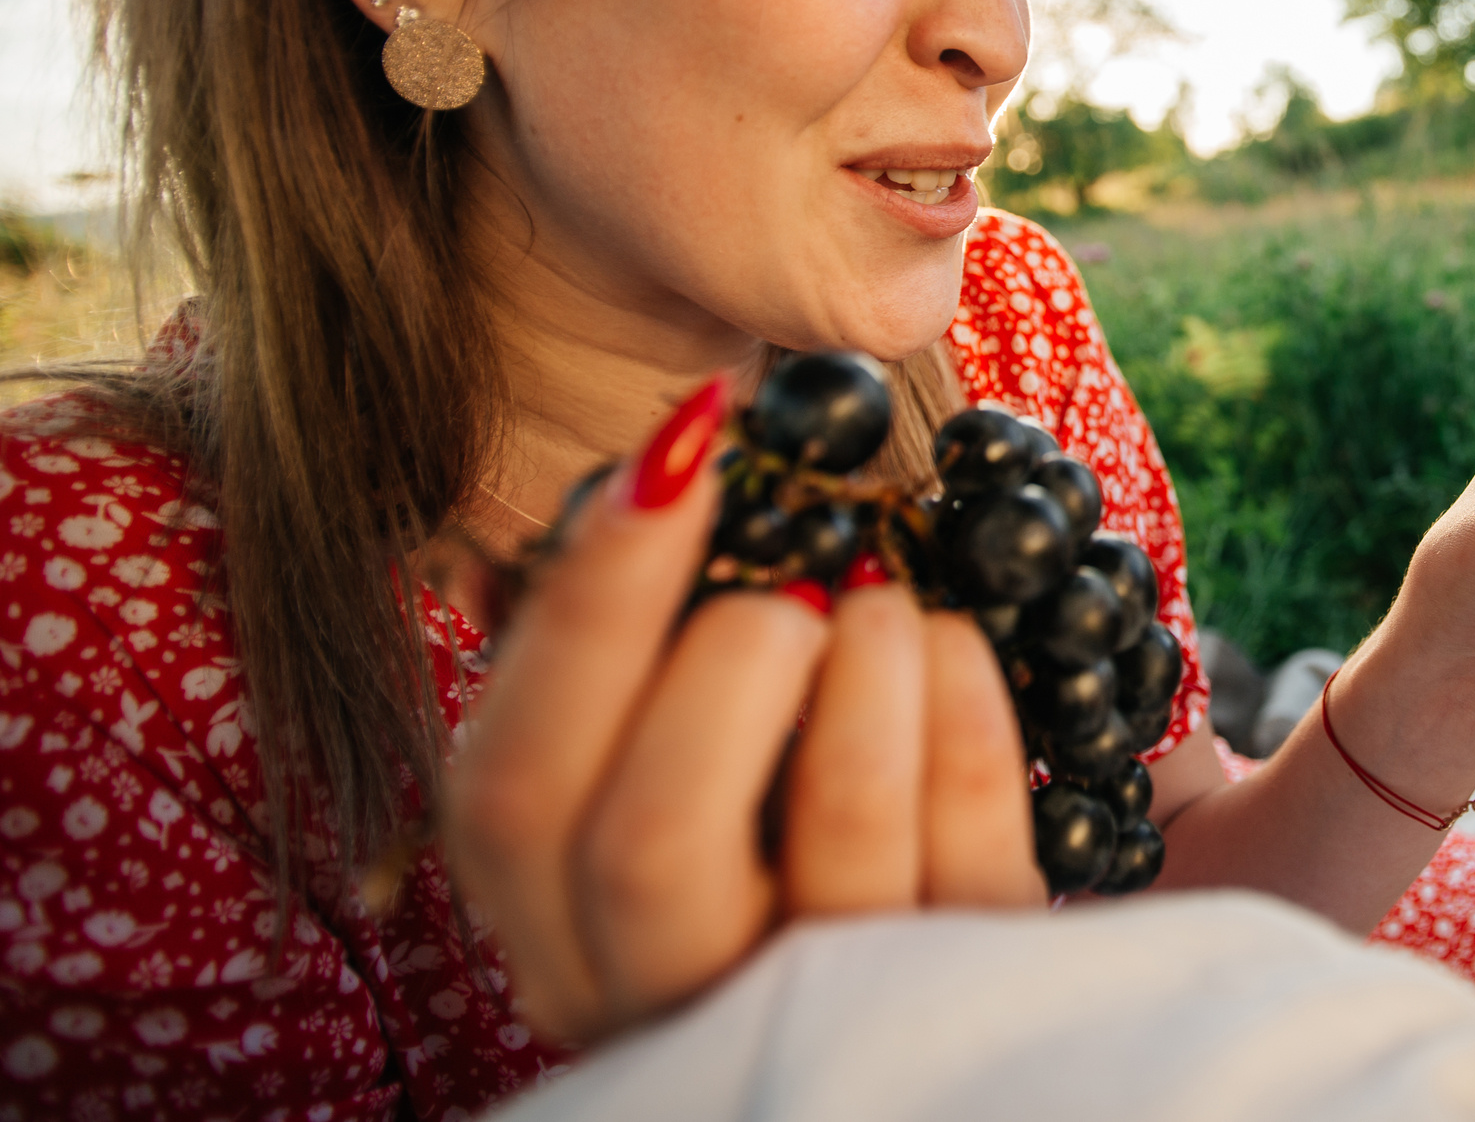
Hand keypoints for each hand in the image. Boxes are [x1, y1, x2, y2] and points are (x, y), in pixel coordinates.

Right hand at [442, 380, 1042, 1047]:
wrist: (912, 1023)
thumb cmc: (755, 843)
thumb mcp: (655, 782)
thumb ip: (625, 667)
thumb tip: (648, 474)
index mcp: (555, 926)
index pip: (506, 786)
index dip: (584, 604)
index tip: (675, 452)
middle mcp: (661, 988)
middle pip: (644, 840)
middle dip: (722, 666)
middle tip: (787, 596)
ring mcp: (818, 999)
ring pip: (834, 829)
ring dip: (866, 669)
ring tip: (879, 606)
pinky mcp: (959, 980)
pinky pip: (968, 834)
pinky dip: (963, 707)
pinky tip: (948, 646)